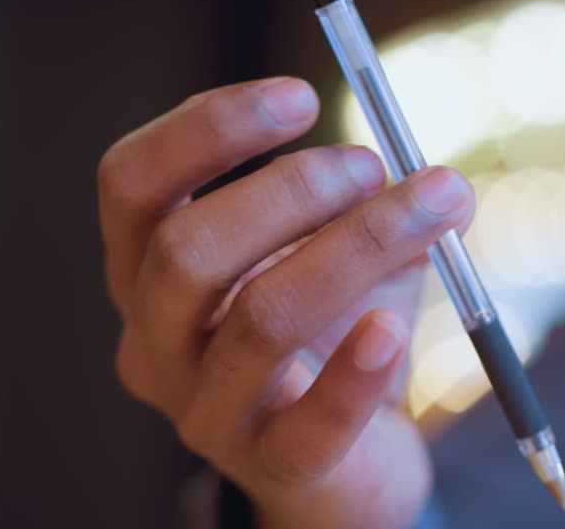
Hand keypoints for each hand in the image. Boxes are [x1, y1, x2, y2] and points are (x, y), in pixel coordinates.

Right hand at [98, 77, 474, 527]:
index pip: (133, 184)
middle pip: (187, 250)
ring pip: (257, 321)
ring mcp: (205, 412)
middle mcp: (155, 341)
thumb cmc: (333, 331)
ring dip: (354, 247)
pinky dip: (354, 372)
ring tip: (431, 207)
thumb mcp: (341, 248)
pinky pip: (309, 424)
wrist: (351, 456)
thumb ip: (371, 202)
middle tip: (372, 164)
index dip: (207, 129)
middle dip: (289, 190)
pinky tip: (392, 329)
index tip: (302, 96)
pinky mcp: (271, 467)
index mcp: (150, 270)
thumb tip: (431, 175)